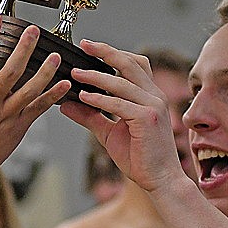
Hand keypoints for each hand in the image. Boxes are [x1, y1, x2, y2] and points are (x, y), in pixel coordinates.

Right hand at [0, 15, 70, 178]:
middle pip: (10, 69)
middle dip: (23, 48)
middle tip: (33, 31)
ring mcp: (4, 114)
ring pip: (29, 89)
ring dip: (45, 71)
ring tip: (56, 55)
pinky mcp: (17, 127)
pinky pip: (38, 109)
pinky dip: (53, 96)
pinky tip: (64, 84)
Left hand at [60, 39, 180, 191]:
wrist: (161, 181)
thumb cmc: (140, 157)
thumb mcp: (109, 133)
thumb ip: (90, 116)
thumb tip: (66, 105)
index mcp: (149, 95)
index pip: (133, 64)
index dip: (112, 53)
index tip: (89, 47)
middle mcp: (154, 96)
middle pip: (131, 63)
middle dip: (106, 52)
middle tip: (84, 45)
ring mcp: (154, 106)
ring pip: (123, 82)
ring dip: (97, 76)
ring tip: (75, 74)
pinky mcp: (148, 119)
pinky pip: (120, 104)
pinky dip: (101, 99)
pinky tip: (85, 97)